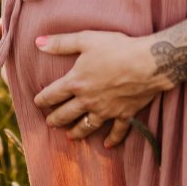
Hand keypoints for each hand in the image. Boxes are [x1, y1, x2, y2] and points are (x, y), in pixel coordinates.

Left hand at [31, 29, 173, 147]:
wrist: (148, 63)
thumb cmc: (117, 48)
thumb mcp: (86, 40)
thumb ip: (61, 43)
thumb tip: (38, 42)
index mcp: (76, 82)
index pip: (52, 95)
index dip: (42, 99)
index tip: (38, 102)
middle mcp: (87, 100)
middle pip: (65, 114)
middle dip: (55, 120)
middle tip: (50, 123)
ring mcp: (106, 110)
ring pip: (86, 126)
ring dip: (76, 132)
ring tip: (70, 137)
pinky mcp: (124, 114)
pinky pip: (117, 132)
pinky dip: (112, 139)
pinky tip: (107, 145)